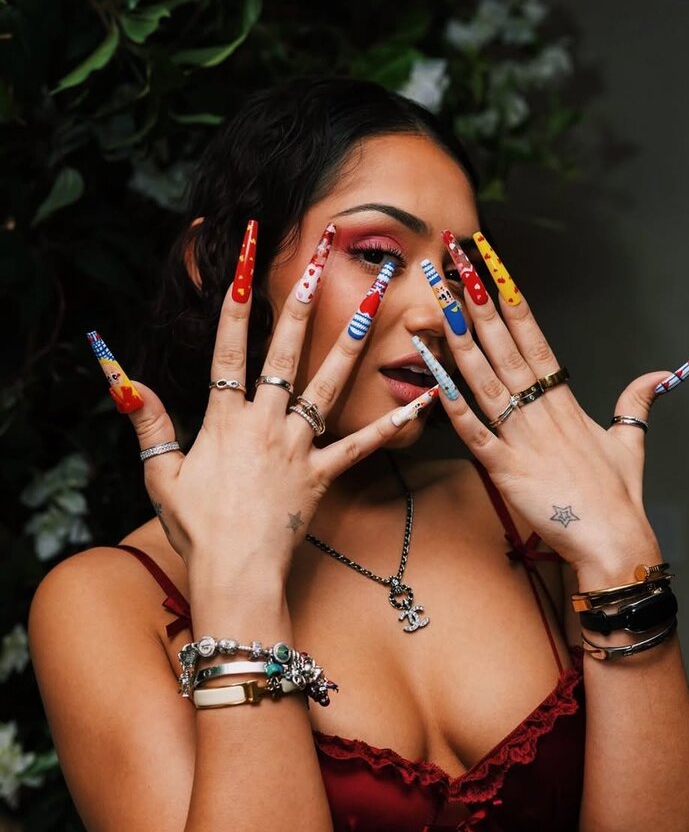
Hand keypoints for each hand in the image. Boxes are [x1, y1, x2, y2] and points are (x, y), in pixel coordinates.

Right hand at [126, 221, 426, 581]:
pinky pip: (362, 447)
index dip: (232, 301)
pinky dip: (392, 426)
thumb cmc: (197, 528)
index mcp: (224, 420)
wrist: (235, 573)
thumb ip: (150, 424)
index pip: (227, 349)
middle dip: (299, 301)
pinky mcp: (324, 475)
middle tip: (316, 258)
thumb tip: (122, 380)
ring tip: (374, 303)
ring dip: (350, 342)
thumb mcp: (161, 476)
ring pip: (327, 385)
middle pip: (284, 353)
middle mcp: (265, 424)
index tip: (240, 258)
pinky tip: (423, 401)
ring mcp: (298, 448)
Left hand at [427, 234, 671, 584]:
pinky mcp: (507, 472)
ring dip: (458, 341)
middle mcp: (541, 411)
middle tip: (452, 262)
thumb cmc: (618, 496)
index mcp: (565, 400)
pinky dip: (455, 408)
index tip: (491, 264)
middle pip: (503, 346)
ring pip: (485, 380)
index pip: (533, 336)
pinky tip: (434, 379)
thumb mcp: (630, 440)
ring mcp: (522, 439)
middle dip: (476, 302)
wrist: (615, 542)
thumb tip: (657, 375)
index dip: (510, 297)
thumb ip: (636, 401)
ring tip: (436, 303)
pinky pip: (475, 435)